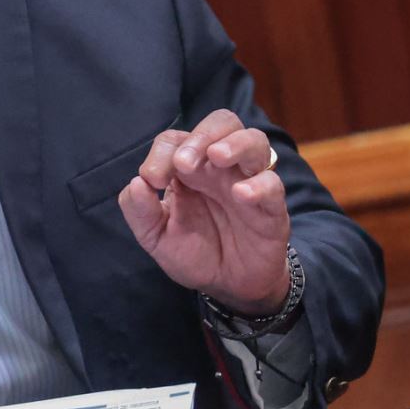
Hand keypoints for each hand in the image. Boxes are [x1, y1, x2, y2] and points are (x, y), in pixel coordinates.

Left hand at [117, 109, 291, 315]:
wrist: (229, 285)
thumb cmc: (194, 252)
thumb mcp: (156, 236)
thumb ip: (140, 211)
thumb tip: (136, 183)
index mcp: (189, 168)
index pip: (176, 139)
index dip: (162, 153)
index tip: (153, 181)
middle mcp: (220, 168)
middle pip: (222, 122)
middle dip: (202, 135)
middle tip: (184, 163)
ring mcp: (248, 182)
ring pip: (254, 140)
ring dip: (235, 143)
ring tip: (218, 157)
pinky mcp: (271, 207)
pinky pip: (273, 184)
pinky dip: (259, 185)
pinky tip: (242, 195)